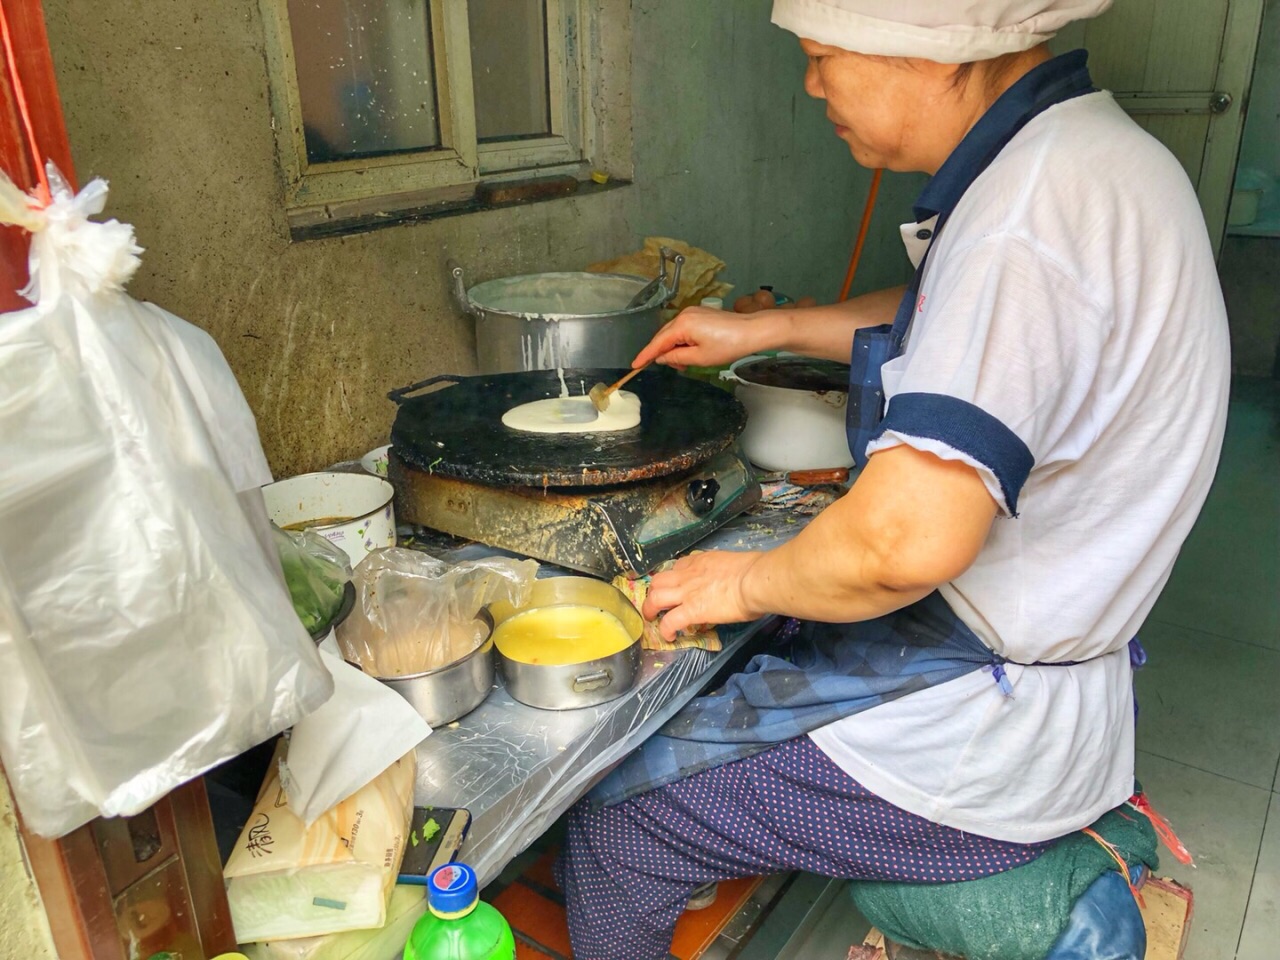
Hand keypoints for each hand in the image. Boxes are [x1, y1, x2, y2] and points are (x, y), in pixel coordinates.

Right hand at [631, 307, 771, 369]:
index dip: (645, 356)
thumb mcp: (699, 358)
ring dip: (675, 348)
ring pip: (674, 333)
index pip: (657, 343)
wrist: (752, 331)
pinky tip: (691, 352)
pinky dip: (683, 341)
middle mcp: (684, 315)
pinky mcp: (701, 314)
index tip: (634, 365)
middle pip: (664, 336)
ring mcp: (693, 312)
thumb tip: (662, 358)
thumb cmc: (728, 345)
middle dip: (664, 353)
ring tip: (686, 363)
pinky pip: (684, 328)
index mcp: (682, 325)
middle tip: (672, 368)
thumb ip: (676, 358)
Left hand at [642, 550, 765, 640]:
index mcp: (700, 562)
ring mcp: (686, 593)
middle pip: (658, 581)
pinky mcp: (690, 611)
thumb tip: (730, 583)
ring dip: (650, 609)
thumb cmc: (753, 572)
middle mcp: (688, 575)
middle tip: (657, 605)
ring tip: (653, 620)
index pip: (677, 567)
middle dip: (653, 593)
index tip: (677, 587)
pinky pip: (669, 621)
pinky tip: (669, 637)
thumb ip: (723, 573)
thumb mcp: (733, 565)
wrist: (753, 580)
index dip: (673, 578)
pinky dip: (665, 630)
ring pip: (655, 597)